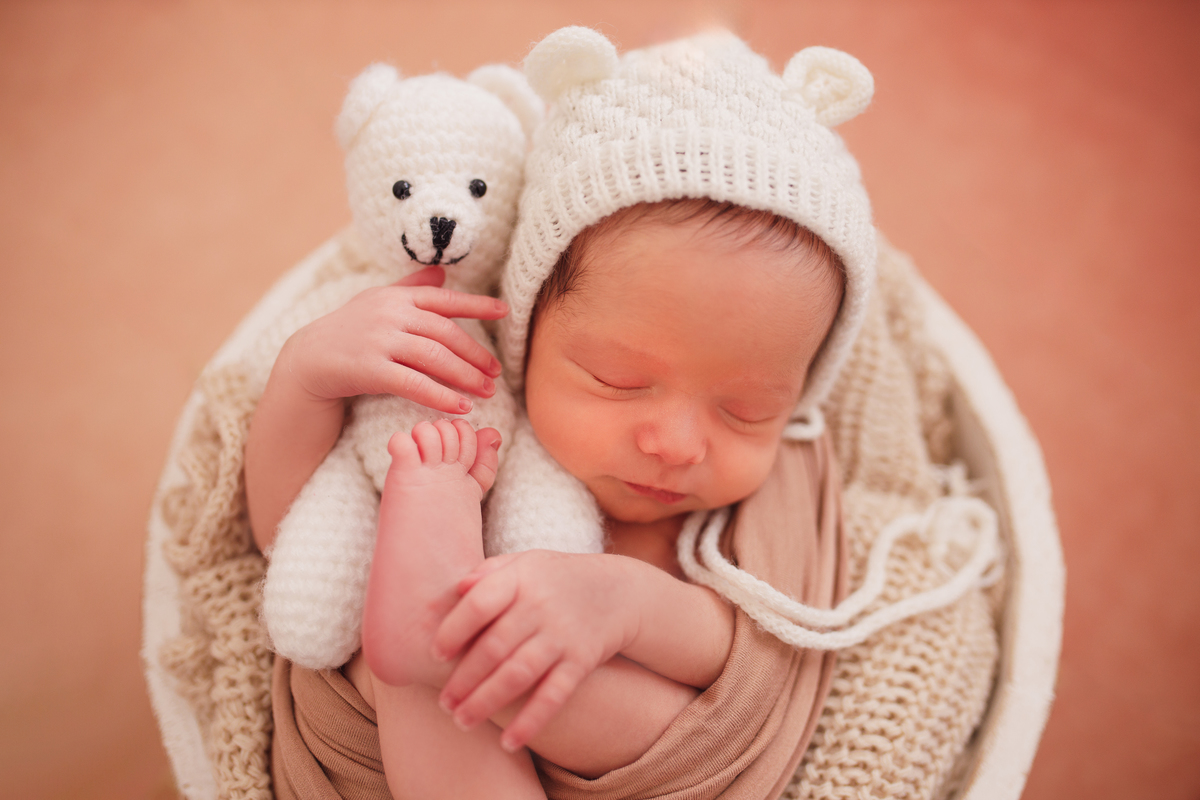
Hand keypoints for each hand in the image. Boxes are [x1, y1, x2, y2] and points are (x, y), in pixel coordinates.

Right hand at [283, 266, 506, 414]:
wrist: (308, 358)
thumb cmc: (349, 329)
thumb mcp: (377, 300)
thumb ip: (411, 287)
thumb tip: (442, 273)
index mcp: (397, 297)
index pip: (444, 299)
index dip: (476, 305)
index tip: (503, 311)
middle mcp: (391, 314)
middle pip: (445, 333)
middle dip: (475, 354)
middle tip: (496, 372)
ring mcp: (380, 341)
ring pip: (435, 358)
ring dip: (465, 376)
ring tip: (486, 392)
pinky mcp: (370, 369)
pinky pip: (414, 384)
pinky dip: (441, 397)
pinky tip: (461, 408)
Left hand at [432, 551, 640, 751]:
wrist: (618, 592)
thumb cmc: (555, 579)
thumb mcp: (525, 563)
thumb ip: (488, 573)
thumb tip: (454, 588)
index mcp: (521, 578)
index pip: (480, 604)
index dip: (454, 630)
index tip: (435, 654)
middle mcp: (541, 607)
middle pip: (494, 647)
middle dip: (464, 679)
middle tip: (444, 703)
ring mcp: (562, 635)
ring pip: (518, 674)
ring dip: (487, 702)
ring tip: (463, 721)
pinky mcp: (581, 662)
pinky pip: (554, 695)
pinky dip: (531, 721)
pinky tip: (508, 742)